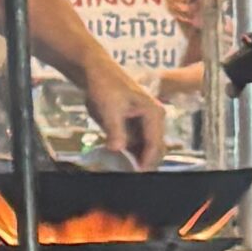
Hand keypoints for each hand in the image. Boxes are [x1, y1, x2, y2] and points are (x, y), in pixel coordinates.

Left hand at [84, 53, 166, 167]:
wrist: (96, 73)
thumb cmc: (105, 87)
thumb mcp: (110, 110)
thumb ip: (115, 131)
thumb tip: (118, 150)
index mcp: (153, 113)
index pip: (155, 144)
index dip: (147, 161)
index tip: (137, 175)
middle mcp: (154, 119)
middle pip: (155, 148)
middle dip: (146, 163)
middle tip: (132, 177)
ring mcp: (145, 122)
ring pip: (146, 147)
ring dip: (138, 160)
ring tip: (126, 173)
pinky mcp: (135, 124)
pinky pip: (137, 143)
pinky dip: (131, 153)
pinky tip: (122, 163)